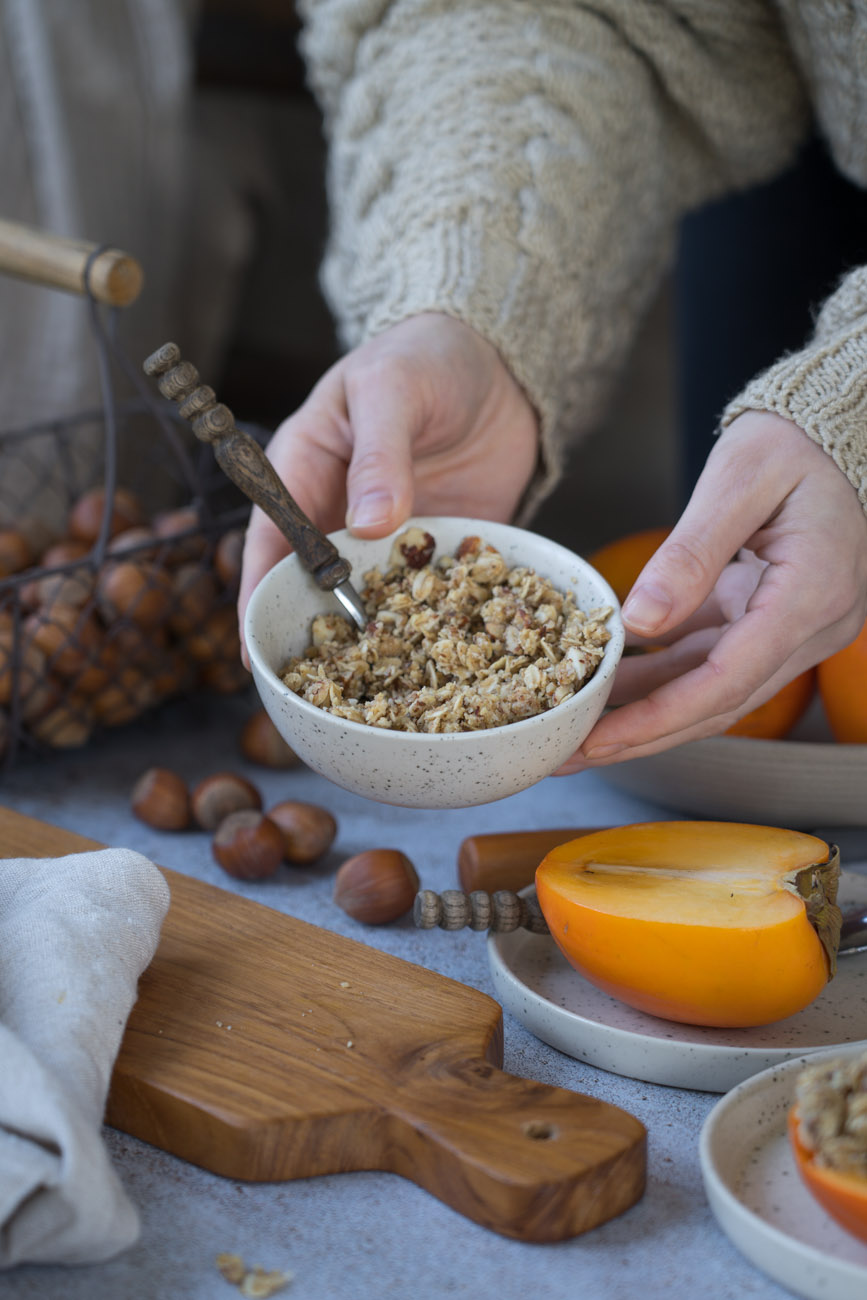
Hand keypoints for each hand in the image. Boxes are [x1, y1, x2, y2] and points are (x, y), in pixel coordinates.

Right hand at [237, 312, 538, 658]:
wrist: (498, 359)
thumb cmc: (423, 358)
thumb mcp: (392, 391)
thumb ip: (380, 455)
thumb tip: (369, 525)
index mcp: (306, 470)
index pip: (272, 541)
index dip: (258, 595)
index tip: (252, 647)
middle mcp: (343, 513)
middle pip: (317, 583)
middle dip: (315, 632)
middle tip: (317, 687)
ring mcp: (395, 537)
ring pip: (376, 597)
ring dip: (378, 636)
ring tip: (380, 689)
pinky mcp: (444, 547)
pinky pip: (438, 592)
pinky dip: (439, 621)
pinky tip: (446, 657)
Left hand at [559, 410, 866, 769]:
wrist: (836, 432)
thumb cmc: (794, 441)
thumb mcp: (738, 478)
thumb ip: (690, 552)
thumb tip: (639, 620)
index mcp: (812, 593)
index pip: (729, 678)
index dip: (659, 716)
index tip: (601, 739)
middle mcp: (811, 626)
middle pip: (719, 703)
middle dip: (641, 735)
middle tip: (569, 755)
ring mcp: (793, 629)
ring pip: (710, 692)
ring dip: (644, 716)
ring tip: (576, 734)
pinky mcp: (769, 621)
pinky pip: (707, 662)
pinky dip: (658, 679)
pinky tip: (607, 689)